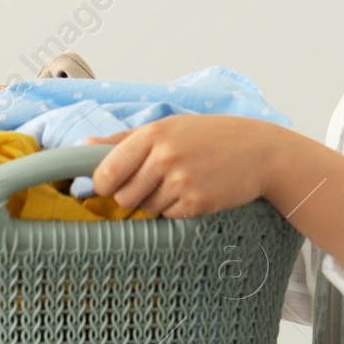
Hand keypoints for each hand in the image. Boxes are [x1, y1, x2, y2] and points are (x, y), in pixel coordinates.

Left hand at [83, 115, 279, 218]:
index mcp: (152, 134)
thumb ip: (123, 139)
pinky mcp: (197, 203)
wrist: (260, 151)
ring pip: (146, 209)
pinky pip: (169, 217)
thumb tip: (83, 145)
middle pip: (124, 197)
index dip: (103, 184)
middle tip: (153, 182)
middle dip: (132, 195)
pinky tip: (194, 191)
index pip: (106, 172)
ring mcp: (182, 182)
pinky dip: (176, 209)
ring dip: (156, 202)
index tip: (110, 185)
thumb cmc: (210, 136)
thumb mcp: (168, 126)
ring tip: (179, 182)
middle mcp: (164, 157)